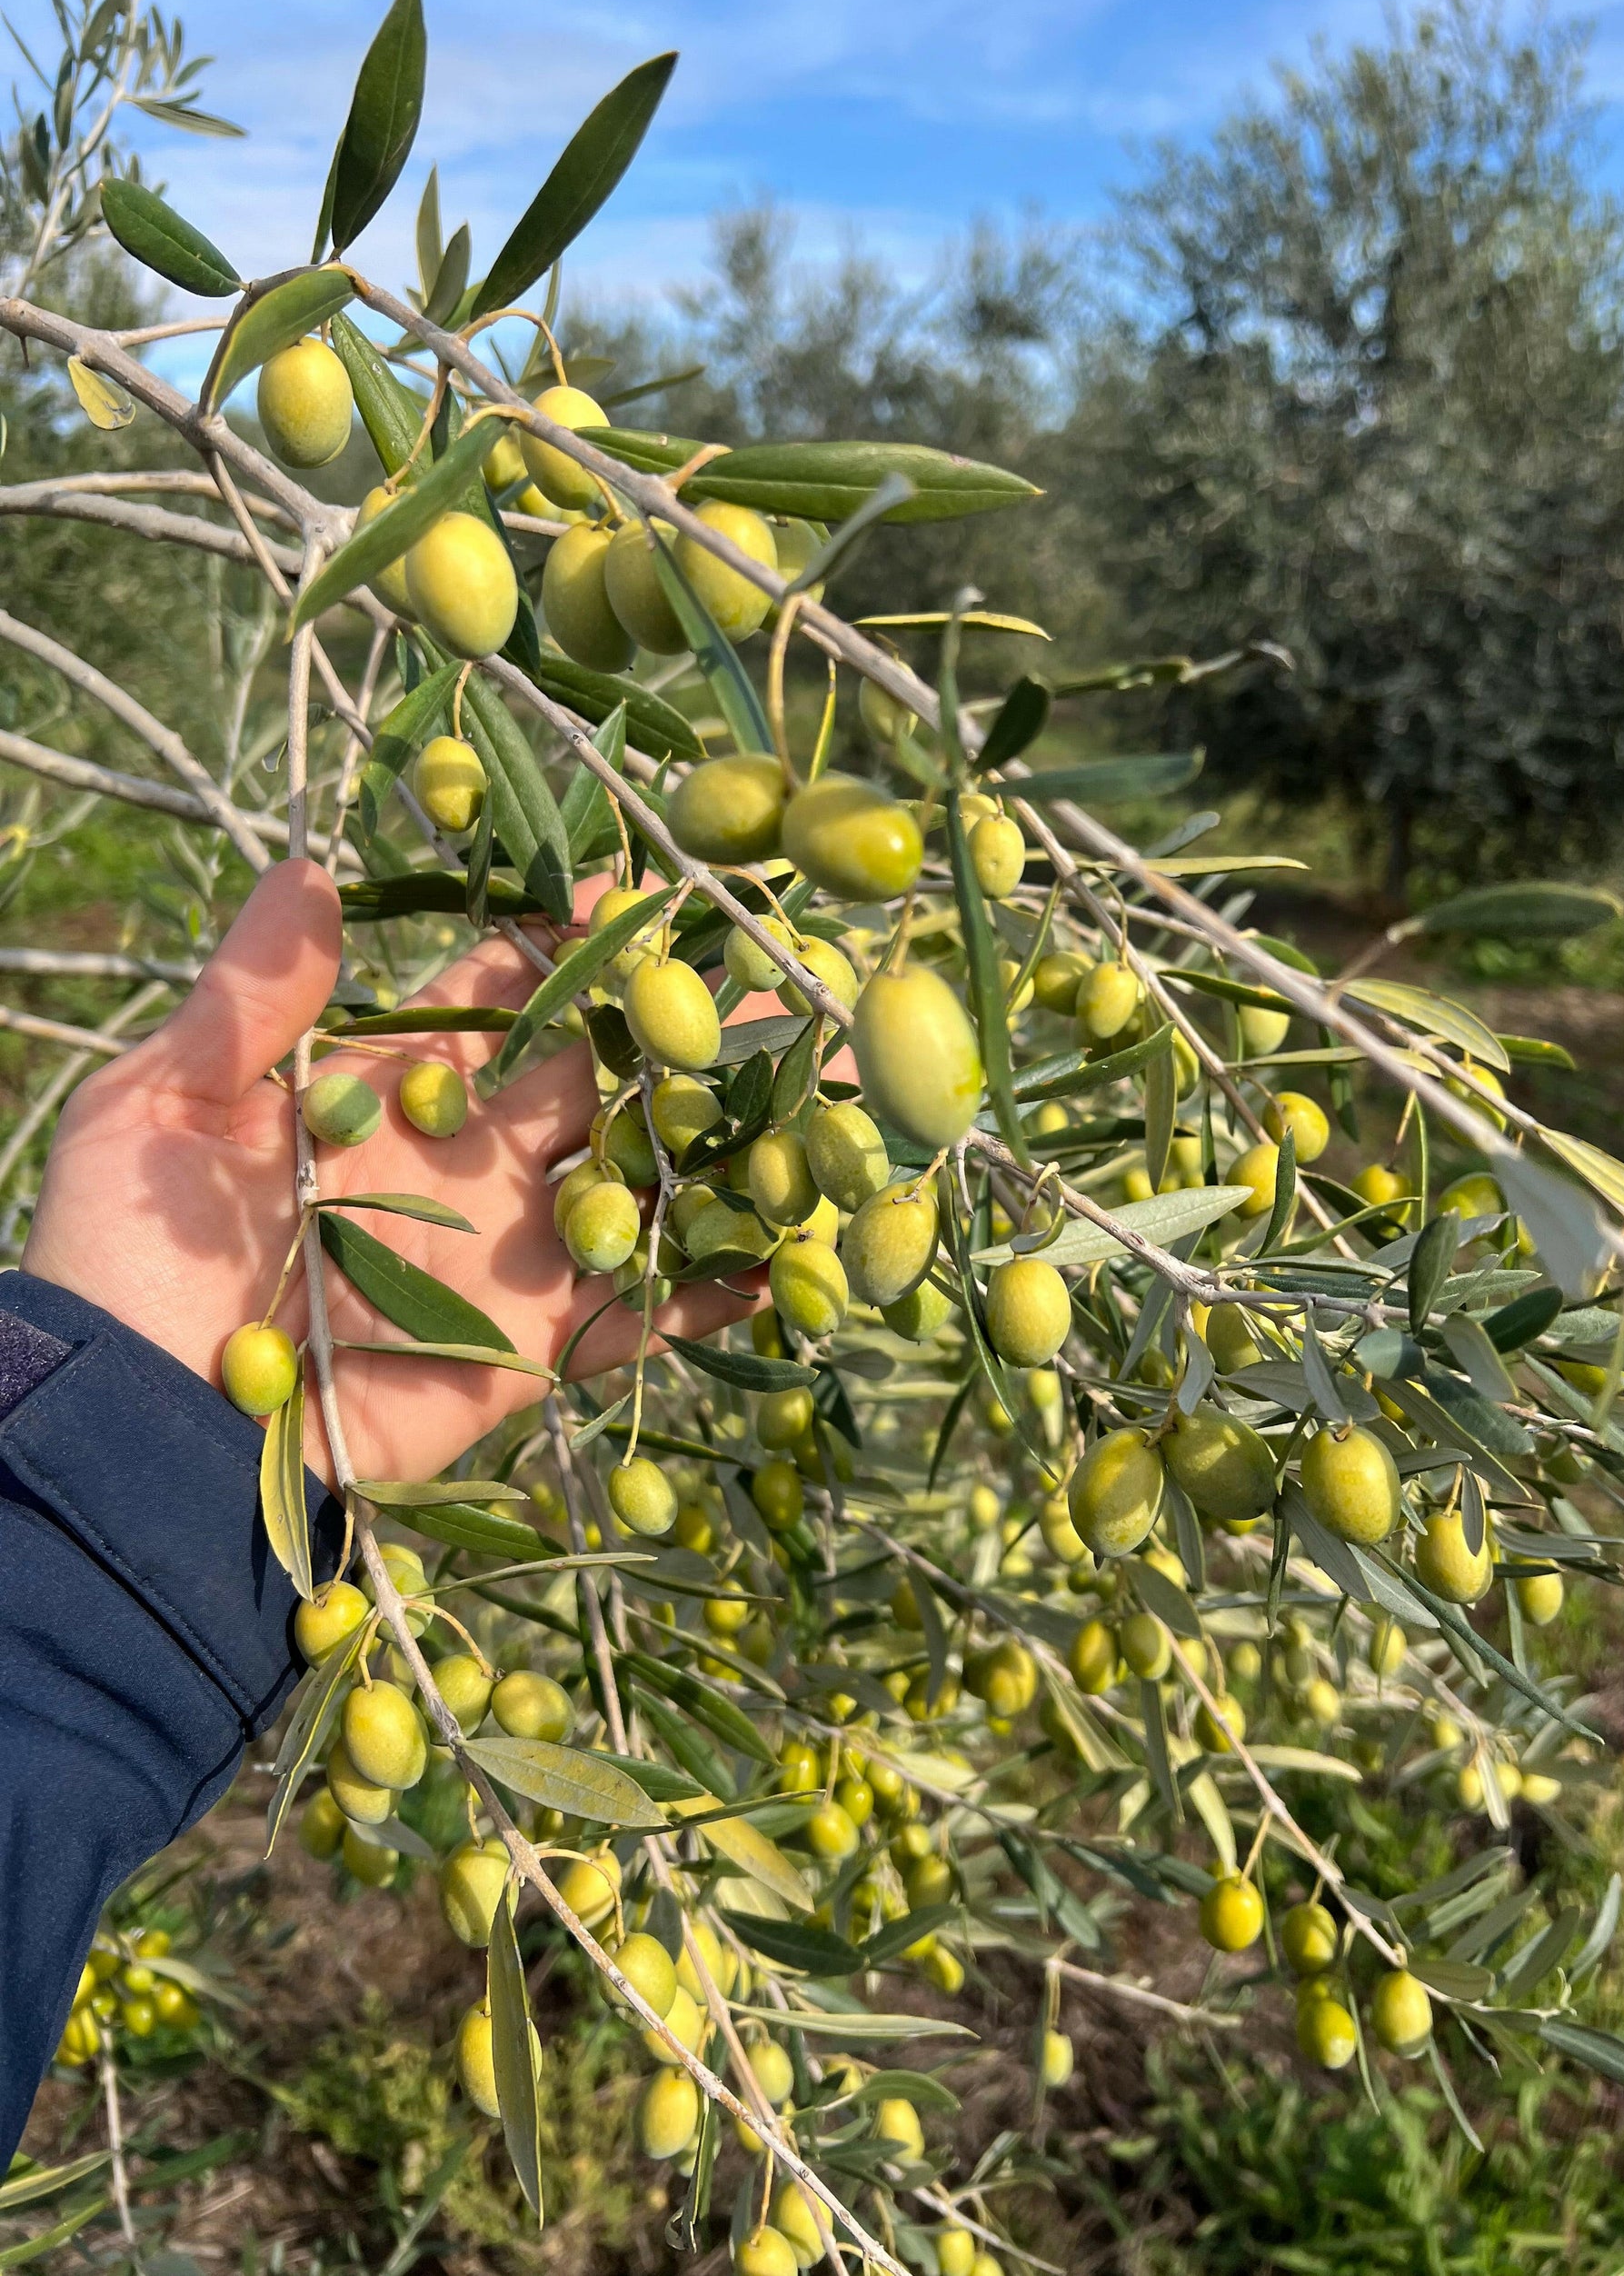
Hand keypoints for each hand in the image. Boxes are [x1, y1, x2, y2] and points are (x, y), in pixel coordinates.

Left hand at [24, 859, 759, 1483]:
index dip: (576, 943)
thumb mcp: (161, 1108)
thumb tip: (311, 864)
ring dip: (725, 1144)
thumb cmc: (130, 1261)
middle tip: (782, 979)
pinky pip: (639, 1315)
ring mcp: (509, 1255)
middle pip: (603, 1072)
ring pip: (642, 1181)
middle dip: (688, 1027)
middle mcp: (470, 1159)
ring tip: (821, 1098)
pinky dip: (711, 1293)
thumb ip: (249, 998)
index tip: (645, 896)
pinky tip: (789, 1262)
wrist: (143, 1431)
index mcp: (393, 1088)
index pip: (509, 993)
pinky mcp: (531, 1350)